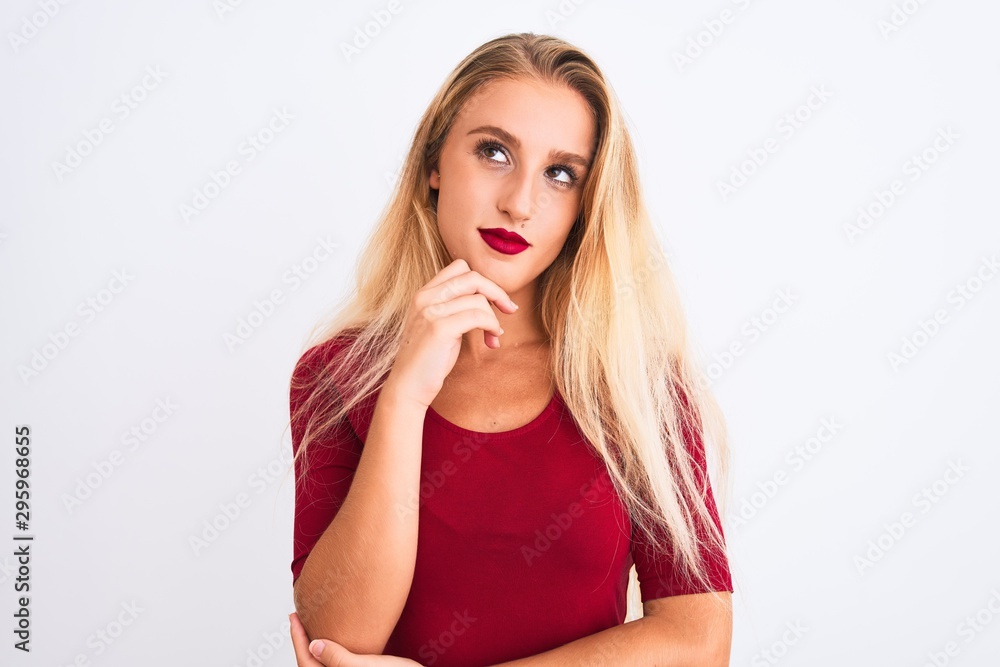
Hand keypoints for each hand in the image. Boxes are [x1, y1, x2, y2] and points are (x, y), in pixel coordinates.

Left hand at [289, 611, 422, 665]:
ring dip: (314, 646)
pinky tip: (334, 639)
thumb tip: (314, 645)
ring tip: (311, 626)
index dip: (297, 638)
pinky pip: (334, 664)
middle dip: (302, 641)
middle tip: (298, 618)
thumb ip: (339, 659)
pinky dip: (328, 651)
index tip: (294, 616)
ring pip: (322, 665)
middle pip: (310, 664)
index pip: (306, 661)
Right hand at [386, 258, 518, 407]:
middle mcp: (425, 297)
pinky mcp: (439, 328)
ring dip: (494, 318)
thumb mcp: (438, 324)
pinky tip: (492, 340)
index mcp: (424, 293)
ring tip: (494, 336)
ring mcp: (430, 312)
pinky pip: (478, 316)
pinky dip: (492, 326)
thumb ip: (454, 307)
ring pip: (478, 299)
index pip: (459, 268)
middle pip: (472, 277)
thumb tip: (488, 297)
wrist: (408, 386)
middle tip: (509, 309)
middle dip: (497, 292)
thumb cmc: (428, 359)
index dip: (483, 281)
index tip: (495, 300)